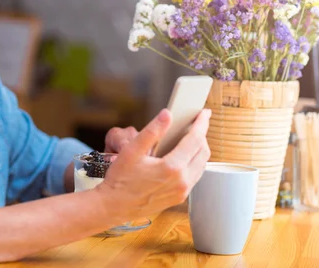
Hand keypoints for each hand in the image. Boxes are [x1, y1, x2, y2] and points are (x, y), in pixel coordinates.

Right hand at [95, 108, 210, 223]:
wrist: (114, 206)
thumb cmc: (120, 180)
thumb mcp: (132, 150)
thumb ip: (152, 131)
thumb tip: (167, 115)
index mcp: (172, 168)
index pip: (195, 139)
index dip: (202, 123)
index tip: (204, 114)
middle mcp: (182, 182)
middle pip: (203, 152)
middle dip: (203, 135)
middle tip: (197, 123)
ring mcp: (181, 192)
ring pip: (201, 166)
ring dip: (199, 150)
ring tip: (191, 138)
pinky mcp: (178, 198)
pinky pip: (194, 177)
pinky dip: (194, 163)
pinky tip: (183, 157)